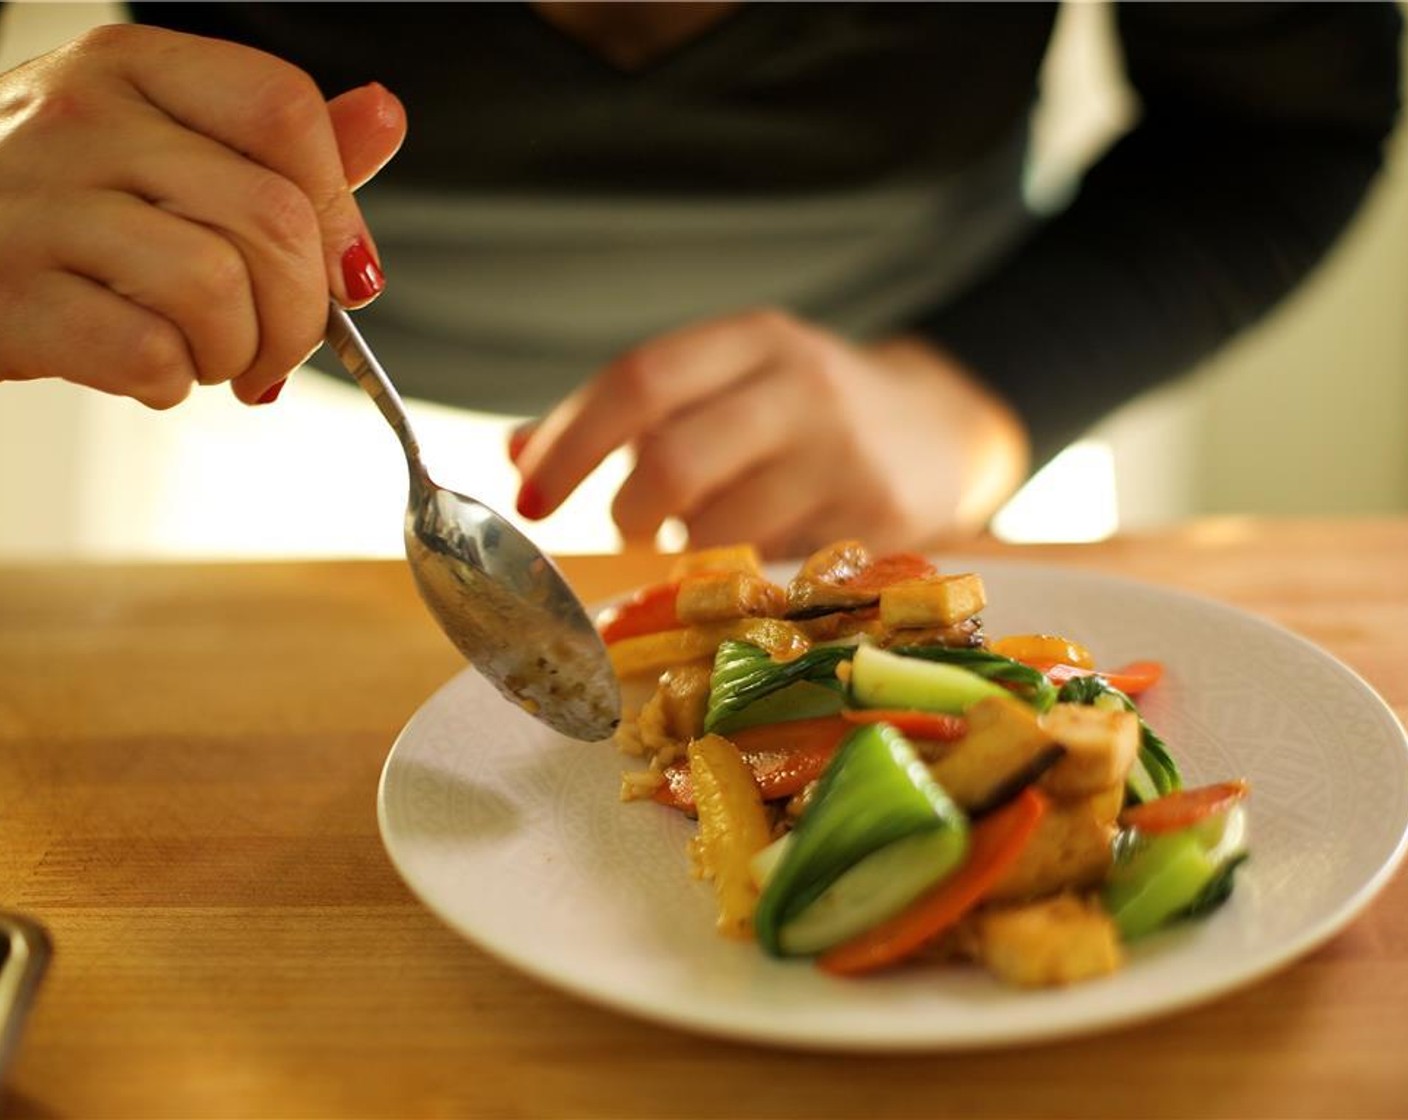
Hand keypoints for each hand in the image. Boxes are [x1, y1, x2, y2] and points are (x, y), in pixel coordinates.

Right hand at [0, 25, 405, 407]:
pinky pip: (148, 354)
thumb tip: (384, 116)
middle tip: (280, 347)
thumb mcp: (164, 143)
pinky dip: (170, 383)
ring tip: (207, 355)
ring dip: (237, 352)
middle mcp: (83, 118)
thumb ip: (279, 144)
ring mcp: (37, 203)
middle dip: (304, 314)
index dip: (339, 208)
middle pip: (272, 219)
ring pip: (217, 289)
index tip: (344, 272)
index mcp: (136, 69)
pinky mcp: (11, 295)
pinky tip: (146, 369)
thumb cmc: (63, 204)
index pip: (284, 110)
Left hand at [510, 309, 1030, 557]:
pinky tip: (758, 548)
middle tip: (622, 526)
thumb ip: (627, 414)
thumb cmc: (801, 410)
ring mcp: (844, 454)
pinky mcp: (878, 517)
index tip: (530, 496)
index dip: (570, 441)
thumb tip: (514, 454)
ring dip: (686, 546)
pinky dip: (743, 569)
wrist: (941, 428)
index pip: (639, 379)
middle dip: (624, 509)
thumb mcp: (726, 383)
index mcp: (752, 338)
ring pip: (721, 526)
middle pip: (673, 459)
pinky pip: (775, 566)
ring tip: (703, 532)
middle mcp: (801, 386)